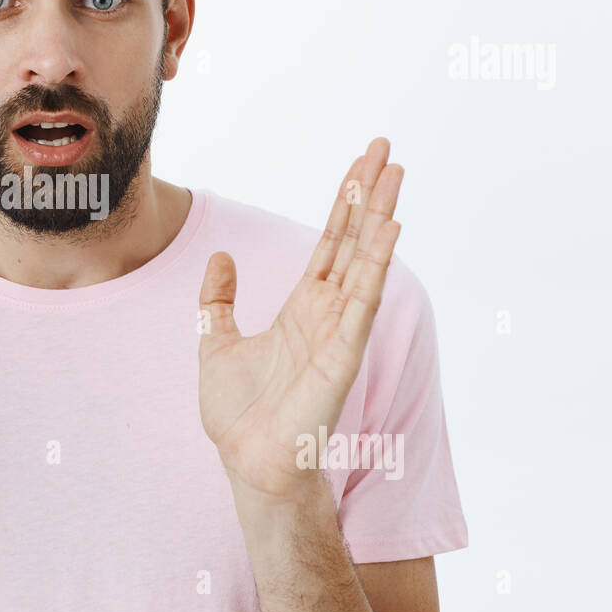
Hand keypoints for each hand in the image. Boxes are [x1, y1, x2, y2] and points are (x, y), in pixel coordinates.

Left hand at [197, 137, 403, 502]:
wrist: (248, 461)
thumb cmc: (239, 414)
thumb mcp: (215, 342)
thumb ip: (218, 300)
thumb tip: (220, 257)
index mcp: (303, 307)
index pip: (331, 243)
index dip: (345, 203)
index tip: (361, 164)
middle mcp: (328, 312)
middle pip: (355, 240)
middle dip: (370, 194)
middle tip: (388, 149)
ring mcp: (339, 331)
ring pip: (365, 261)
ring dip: (381, 217)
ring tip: (396, 174)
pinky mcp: (343, 354)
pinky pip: (363, 301)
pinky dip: (376, 264)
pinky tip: (389, 231)